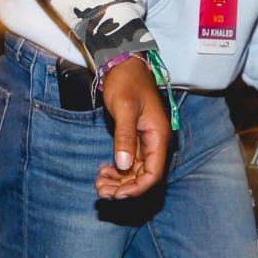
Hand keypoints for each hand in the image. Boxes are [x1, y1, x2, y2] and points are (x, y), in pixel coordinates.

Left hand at [93, 55, 170, 199]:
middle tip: (101, 190)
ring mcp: (144, 140)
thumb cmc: (125, 81)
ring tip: (99, 183)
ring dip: (118, 180)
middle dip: (123, 187)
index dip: (137, 188)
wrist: (121, 63)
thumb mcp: (123, 107)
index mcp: (158, 135)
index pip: (154, 173)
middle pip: (143, 175)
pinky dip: (117, 169)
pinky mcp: (134, 137)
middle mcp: (154, 141)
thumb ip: (125, 136)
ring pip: (134, 170)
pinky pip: (128, 161)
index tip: (117, 194)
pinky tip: (103, 170)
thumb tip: (124, 165)